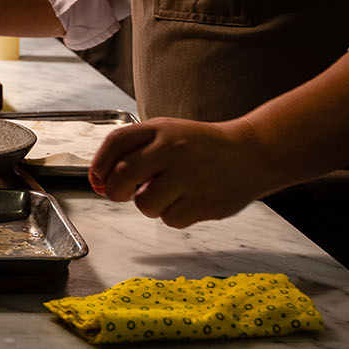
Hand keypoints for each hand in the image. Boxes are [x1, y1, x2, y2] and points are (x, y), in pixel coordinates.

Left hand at [88, 116, 272, 227]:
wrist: (251, 153)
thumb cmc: (202, 147)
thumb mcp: (168, 134)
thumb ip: (135, 152)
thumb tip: (100, 183)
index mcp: (161, 129)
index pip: (116, 142)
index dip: (99, 164)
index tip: (97, 179)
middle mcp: (174, 149)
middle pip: (124, 175)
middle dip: (115, 191)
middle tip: (122, 194)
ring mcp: (191, 176)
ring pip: (145, 204)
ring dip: (148, 205)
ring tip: (167, 194)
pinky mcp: (206, 202)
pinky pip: (171, 220)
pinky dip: (173, 216)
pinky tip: (187, 202)